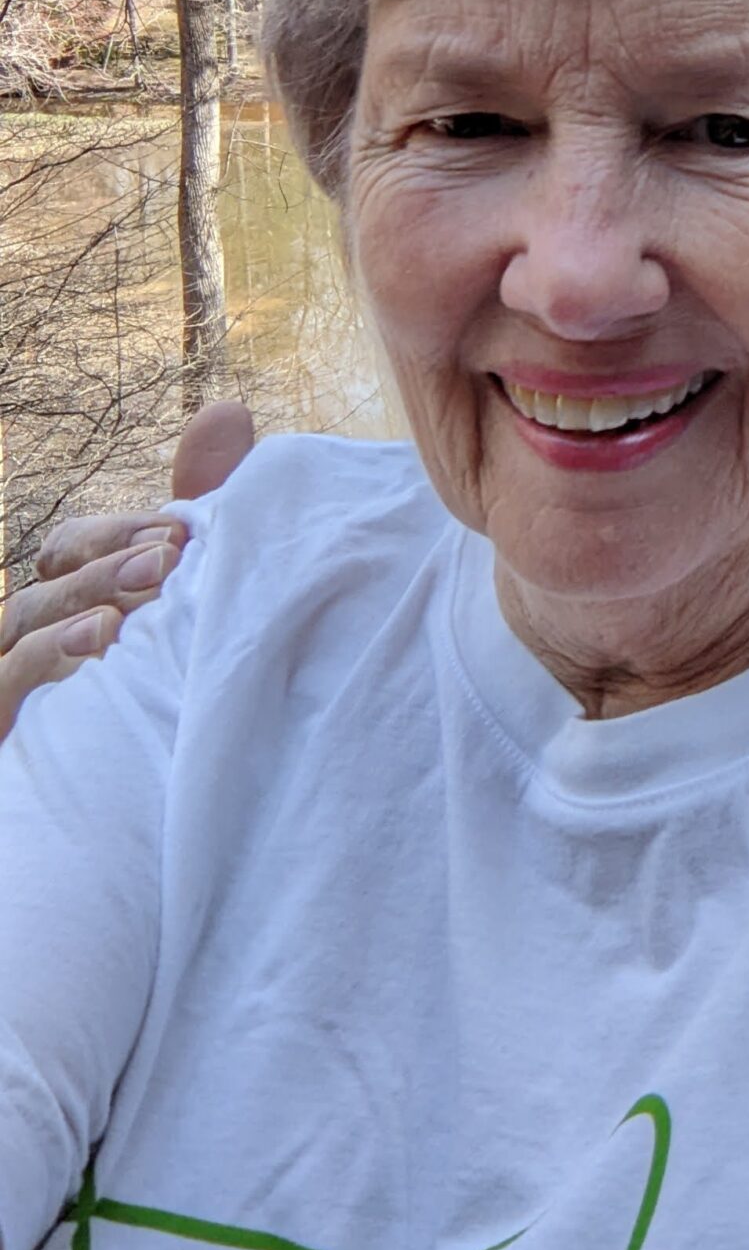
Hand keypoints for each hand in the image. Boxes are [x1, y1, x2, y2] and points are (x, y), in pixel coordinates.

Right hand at [0, 399, 256, 744]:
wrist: (151, 837)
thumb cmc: (163, 715)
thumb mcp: (192, 614)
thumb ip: (203, 517)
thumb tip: (225, 413)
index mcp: (71, 614)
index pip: (68, 548)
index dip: (116, 533)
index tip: (181, 530)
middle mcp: (30, 651)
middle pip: (44, 586)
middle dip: (104, 563)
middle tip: (172, 554)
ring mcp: (11, 697)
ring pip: (20, 629)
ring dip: (79, 604)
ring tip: (145, 594)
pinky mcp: (11, 744)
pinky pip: (6, 687)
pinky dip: (46, 661)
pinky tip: (98, 647)